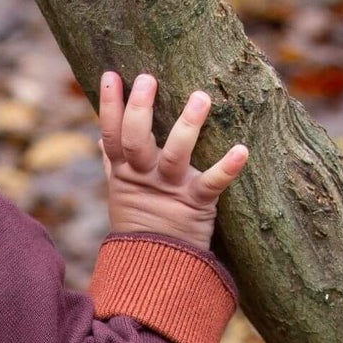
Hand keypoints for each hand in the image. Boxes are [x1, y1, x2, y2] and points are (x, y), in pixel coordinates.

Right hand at [98, 72, 247, 249]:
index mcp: (126, 172)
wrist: (156, 267)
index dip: (110, 107)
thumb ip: (115, 162)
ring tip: (200, 98)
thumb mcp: (123, 191)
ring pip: (175, 156)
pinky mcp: (197, 205)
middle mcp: (146, 177)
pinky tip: (241, 151)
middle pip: (137, 142)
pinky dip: (227, 169)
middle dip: (141, 111)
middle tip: (148, 79)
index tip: (111, 75)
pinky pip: (212, 185)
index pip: (112, 136)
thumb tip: (101, 137)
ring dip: (187, 127)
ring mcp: (171, 190)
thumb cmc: (143, 221)